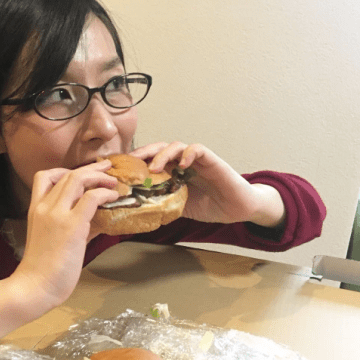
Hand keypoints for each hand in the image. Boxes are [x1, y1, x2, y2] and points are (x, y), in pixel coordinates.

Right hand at [12, 160, 118, 306]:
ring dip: (99, 177)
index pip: (44, 177)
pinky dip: (105, 193)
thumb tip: (97, 223)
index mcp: (36, 209)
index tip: (81, 174)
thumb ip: (73, 227)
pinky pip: (92, 198)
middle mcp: (45, 207)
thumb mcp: (52, 241)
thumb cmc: (42, 270)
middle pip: (67, 174)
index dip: (64, 170)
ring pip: (78, 179)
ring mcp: (58, 214)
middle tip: (106, 169)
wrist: (34, 287)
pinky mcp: (73, 225)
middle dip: (90, 168)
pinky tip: (113, 197)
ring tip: (113, 181)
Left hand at [129, 142, 284, 226]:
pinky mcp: (212, 160)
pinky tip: (182, 164)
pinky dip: (188, 154)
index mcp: (172, 171)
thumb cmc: (209, 205)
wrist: (237, 209)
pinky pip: (198, 150)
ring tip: (154, 168)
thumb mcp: (178, 207)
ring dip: (162, 154)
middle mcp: (182, 162)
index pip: (150, 160)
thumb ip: (162, 204)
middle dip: (143, 153)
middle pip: (159, 148)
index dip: (136, 162)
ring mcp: (196, 160)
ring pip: (176, 146)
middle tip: (130, 162)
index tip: (122, 169)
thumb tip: (137, 213)